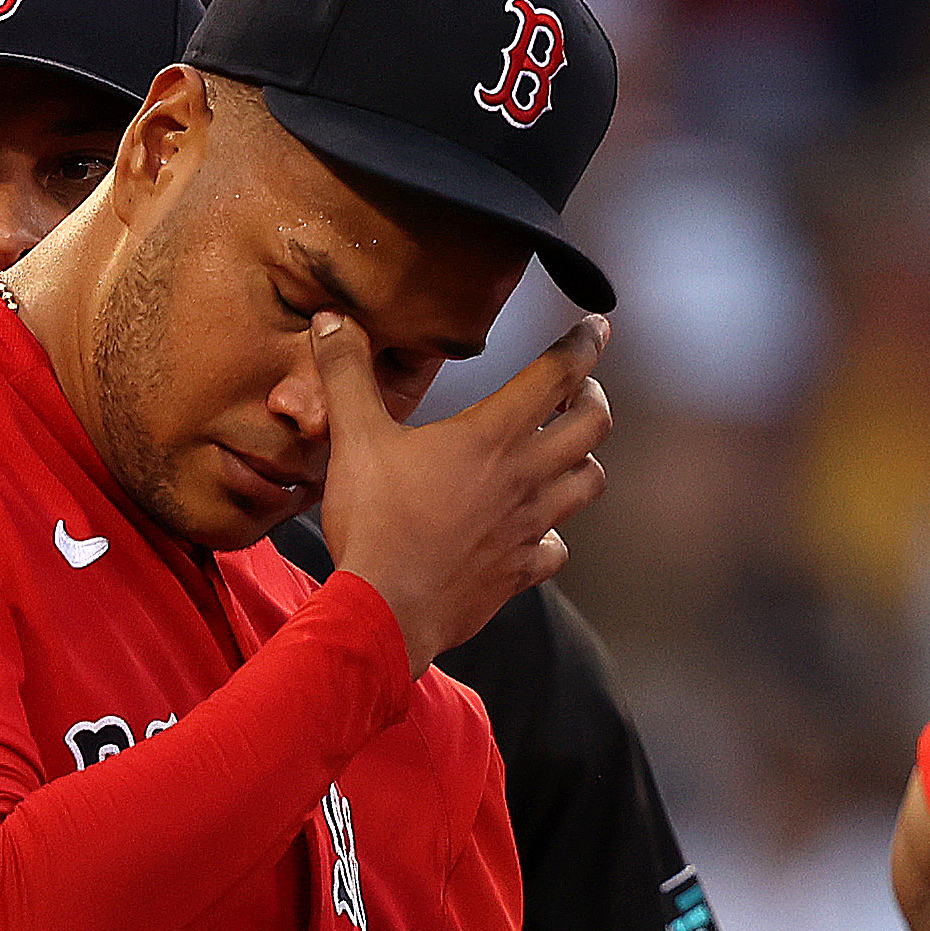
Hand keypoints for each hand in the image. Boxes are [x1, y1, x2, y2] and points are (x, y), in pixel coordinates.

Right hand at [315, 311, 609, 674]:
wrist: (386, 610)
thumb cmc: (374, 523)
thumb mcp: (354, 438)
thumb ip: (347, 374)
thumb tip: (332, 320)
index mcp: (492, 436)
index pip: (558, 374)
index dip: (585, 343)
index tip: (597, 326)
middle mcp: (524, 477)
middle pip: (593, 426)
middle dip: (594, 399)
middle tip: (580, 390)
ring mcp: (529, 526)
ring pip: (589, 483)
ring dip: (582, 460)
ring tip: (563, 451)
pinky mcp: (521, 569)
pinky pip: (558, 546)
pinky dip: (553, 534)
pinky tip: (534, 529)